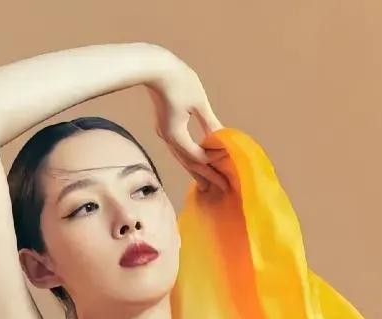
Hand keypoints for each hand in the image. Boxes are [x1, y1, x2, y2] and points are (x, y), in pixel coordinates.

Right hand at [148, 59, 228, 196]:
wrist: (153, 68)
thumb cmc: (178, 80)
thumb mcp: (198, 101)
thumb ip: (209, 122)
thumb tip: (222, 137)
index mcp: (176, 134)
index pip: (197, 155)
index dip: (213, 158)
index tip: (228, 159)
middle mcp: (168, 138)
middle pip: (189, 163)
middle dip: (206, 175)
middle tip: (221, 188)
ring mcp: (165, 134)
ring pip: (182, 159)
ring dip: (196, 172)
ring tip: (206, 185)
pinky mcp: (165, 128)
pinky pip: (179, 150)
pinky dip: (189, 159)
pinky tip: (194, 164)